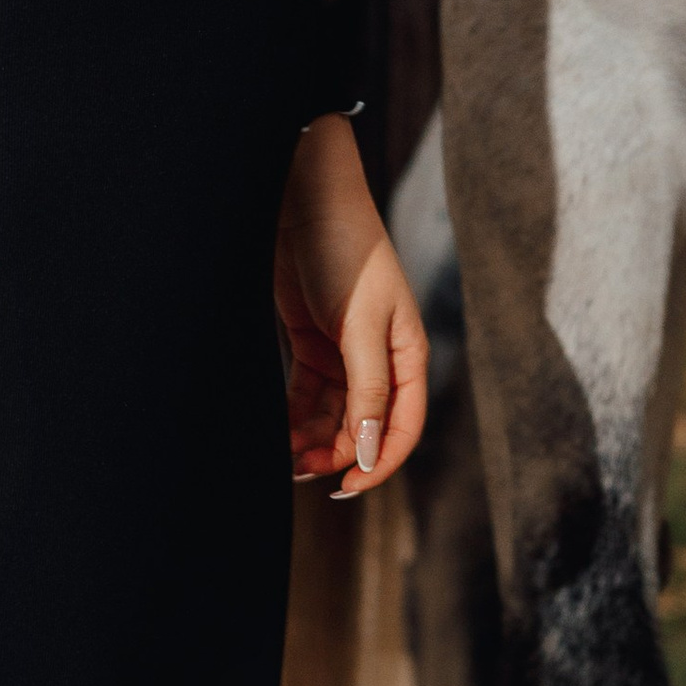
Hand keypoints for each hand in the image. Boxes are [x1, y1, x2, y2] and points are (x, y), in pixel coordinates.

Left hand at [273, 113, 428, 497]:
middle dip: (336, 453)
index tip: (345, 487)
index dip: (377, 462)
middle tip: (299, 472)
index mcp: (408, 354)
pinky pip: (308, 393)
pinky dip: (295, 414)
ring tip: (282, 455)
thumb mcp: (360, 326)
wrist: (303, 199)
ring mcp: (345, 350)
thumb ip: (368, 390)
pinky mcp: (312, 341)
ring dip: (311, 438)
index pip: (401, 427)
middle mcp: (381, 358)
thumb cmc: (346, 252)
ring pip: (333, 414)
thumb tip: (368, 450)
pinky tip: (277, 429)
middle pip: (364, 426)